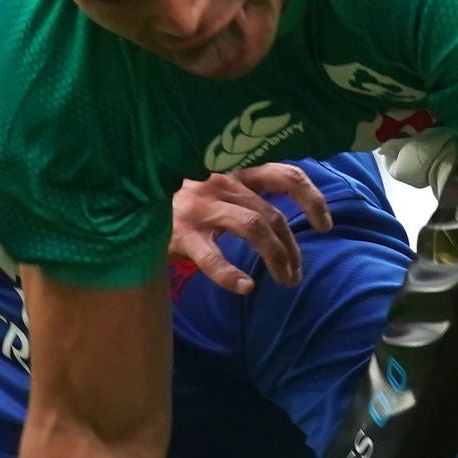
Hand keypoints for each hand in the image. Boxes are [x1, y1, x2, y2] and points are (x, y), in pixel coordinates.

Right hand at [167, 162, 328, 294]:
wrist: (132, 203)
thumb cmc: (181, 197)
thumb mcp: (217, 183)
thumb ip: (247, 189)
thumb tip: (287, 215)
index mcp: (235, 170)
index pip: (284, 174)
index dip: (311, 198)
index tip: (324, 225)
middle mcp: (221, 182)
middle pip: (272, 214)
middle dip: (291, 248)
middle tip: (295, 274)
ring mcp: (202, 207)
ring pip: (254, 228)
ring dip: (277, 258)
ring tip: (285, 281)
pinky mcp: (182, 232)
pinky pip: (211, 256)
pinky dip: (230, 274)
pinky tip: (245, 287)